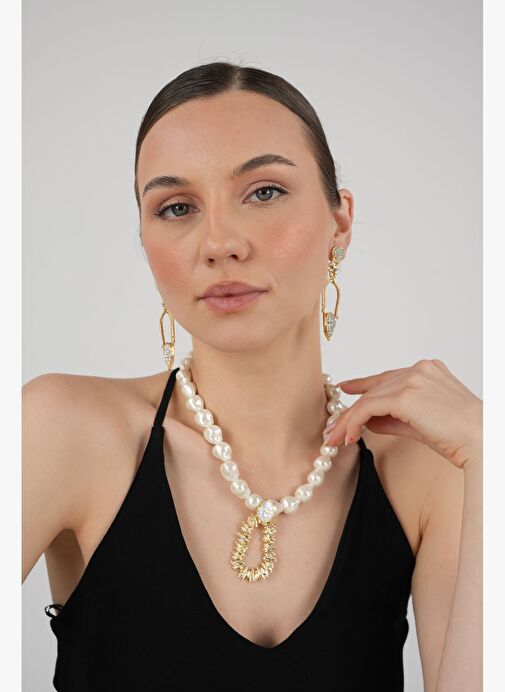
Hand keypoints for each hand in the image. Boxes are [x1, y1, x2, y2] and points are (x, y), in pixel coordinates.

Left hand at [325, 359, 481, 470]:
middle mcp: (419, 369)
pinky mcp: (405, 395)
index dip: (364, 384)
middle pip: (375, 389)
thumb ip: (392, 417)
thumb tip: (366, 421)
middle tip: (334, 430)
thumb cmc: (458, 435)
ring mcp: (412, 379)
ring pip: (368, 398)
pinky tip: (350, 436)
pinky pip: (368, 407)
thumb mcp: (420, 423)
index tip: (346, 389)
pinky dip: (354, 422)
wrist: (480, 440)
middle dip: (351, 411)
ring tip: (337, 439)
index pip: (388, 377)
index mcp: (428, 370)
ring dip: (349, 420)